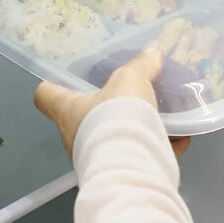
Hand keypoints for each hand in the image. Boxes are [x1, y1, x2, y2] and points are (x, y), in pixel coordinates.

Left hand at [34, 44, 190, 158]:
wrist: (132, 165)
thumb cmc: (117, 116)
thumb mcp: (131, 81)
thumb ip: (141, 65)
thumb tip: (154, 50)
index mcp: (68, 110)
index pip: (45, 95)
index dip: (51, 85)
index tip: (61, 79)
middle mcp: (74, 136)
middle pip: (80, 117)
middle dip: (102, 108)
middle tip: (123, 96)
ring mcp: (93, 158)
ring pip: (110, 138)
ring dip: (130, 129)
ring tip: (155, 118)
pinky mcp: (117, 173)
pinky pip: (135, 156)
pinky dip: (155, 147)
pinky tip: (178, 140)